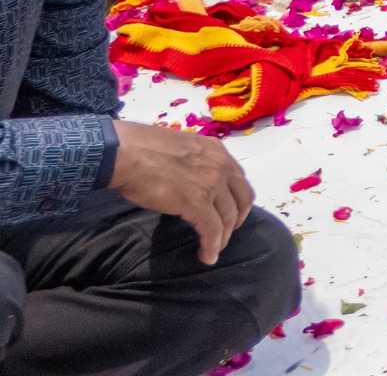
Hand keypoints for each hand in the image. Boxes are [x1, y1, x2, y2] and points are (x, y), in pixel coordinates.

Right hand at [107, 120, 256, 263]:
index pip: (238, 179)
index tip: (228, 211)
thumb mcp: (180, 149)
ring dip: (223, 237)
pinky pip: (212, 230)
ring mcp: (212, 184)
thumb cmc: (142, 149)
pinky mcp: (198, 203)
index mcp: (217, 150)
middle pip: (242, 199)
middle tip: (226, 232)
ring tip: (214, 250)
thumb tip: (189, 178)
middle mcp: (221, 166)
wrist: (125, 152)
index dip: (236, 198)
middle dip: (237, 219)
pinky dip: (212, 246)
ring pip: (229, 217)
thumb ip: (193, 162)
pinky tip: (207, 257)